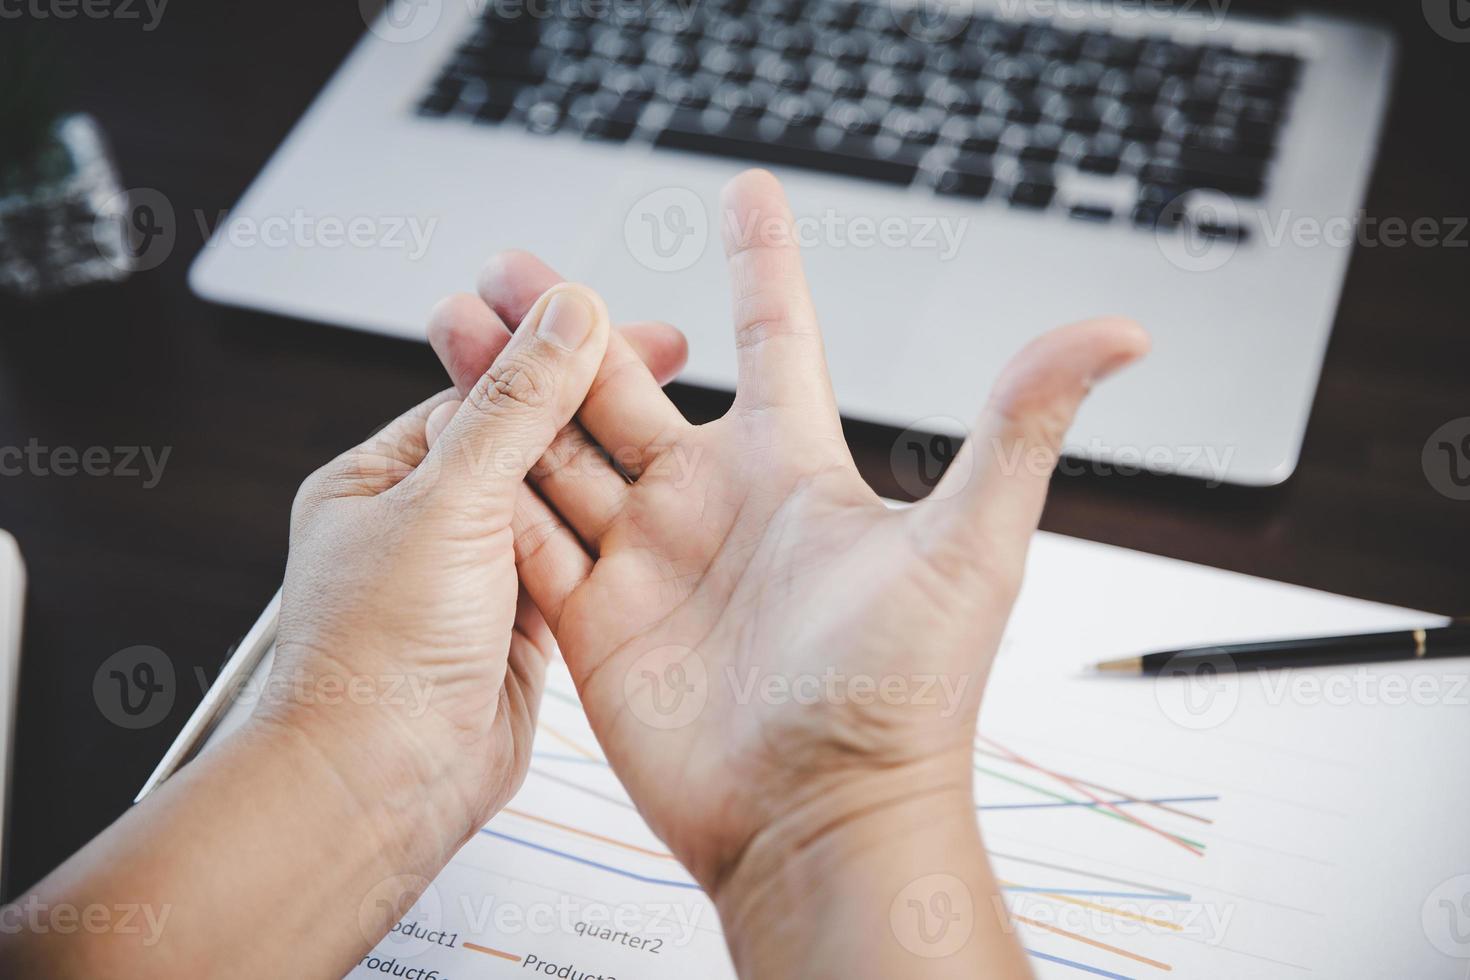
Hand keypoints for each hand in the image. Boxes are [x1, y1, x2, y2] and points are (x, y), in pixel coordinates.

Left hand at [264, 296, 685, 847]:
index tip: (618, 320)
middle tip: (669, 354)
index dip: (554, 351)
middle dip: (594, 399)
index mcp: (382, 477)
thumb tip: (562, 312)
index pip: (482, 390)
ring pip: (556, 501)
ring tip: (679, 421)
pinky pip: (573, 562)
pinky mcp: (518, 628)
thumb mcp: (449, 500)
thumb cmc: (376, 657)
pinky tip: (657, 509)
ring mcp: (474, 578)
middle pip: (527, 439)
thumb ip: (516, 405)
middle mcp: (426, 523)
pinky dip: (609, 535)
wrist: (383, 787)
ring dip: (609, 464)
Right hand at [428, 170, 1147, 973]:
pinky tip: (450, 437)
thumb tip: (1118, 331)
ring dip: (510, 385)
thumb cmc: (907, 699)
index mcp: (793, 470)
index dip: (760, 262)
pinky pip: (530, 537)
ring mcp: (649, 560)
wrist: (823, 824)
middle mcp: (713, 504)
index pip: (773, 338)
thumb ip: (1020, 425)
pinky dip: (490, 491)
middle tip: (512, 265)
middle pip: (626, 381)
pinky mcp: (595, 621)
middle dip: (568, 318)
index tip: (748, 192)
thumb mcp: (971, 546)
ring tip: (458, 324)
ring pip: (561, 446)